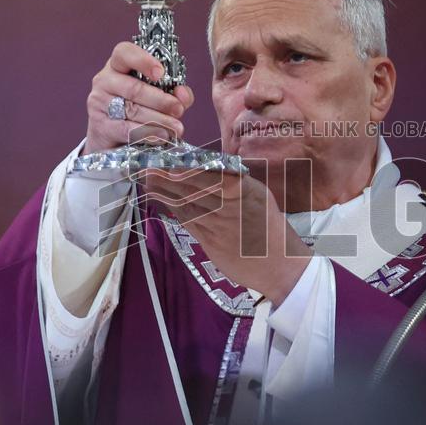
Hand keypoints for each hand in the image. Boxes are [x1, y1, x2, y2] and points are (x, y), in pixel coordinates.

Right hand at [84, 42, 194, 153]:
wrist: (112, 137)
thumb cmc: (139, 108)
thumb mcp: (158, 95)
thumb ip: (175, 92)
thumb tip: (183, 95)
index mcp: (119, 65)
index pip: (124, 53)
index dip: (143, 61)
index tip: (161, 73)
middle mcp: (105, 80)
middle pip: (134, 88)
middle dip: (161, 100)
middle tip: (178, 109)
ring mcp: (99, 103)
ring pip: (132, 110)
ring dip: (159, 120)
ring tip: (176, 128)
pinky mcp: (100, 125)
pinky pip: (126, 129)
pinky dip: (148, 133)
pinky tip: (162, 136)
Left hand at [144, 169, 311, 306]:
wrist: (278, 264)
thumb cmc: (270, 227)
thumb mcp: (260, 196)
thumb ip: (236, 182)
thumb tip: (209, 166)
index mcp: (245, 191)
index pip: (212, 176)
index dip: (188, 169)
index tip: (170, 160)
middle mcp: (231, 207)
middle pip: (193, 189)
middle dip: (168, 178)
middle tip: (147, 166)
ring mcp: (219, 226)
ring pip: (187, 205)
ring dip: (165, 192)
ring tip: (147, 180)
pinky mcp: (210, 244)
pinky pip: (189, 222)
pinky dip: (174, 209)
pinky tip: (162, 200)